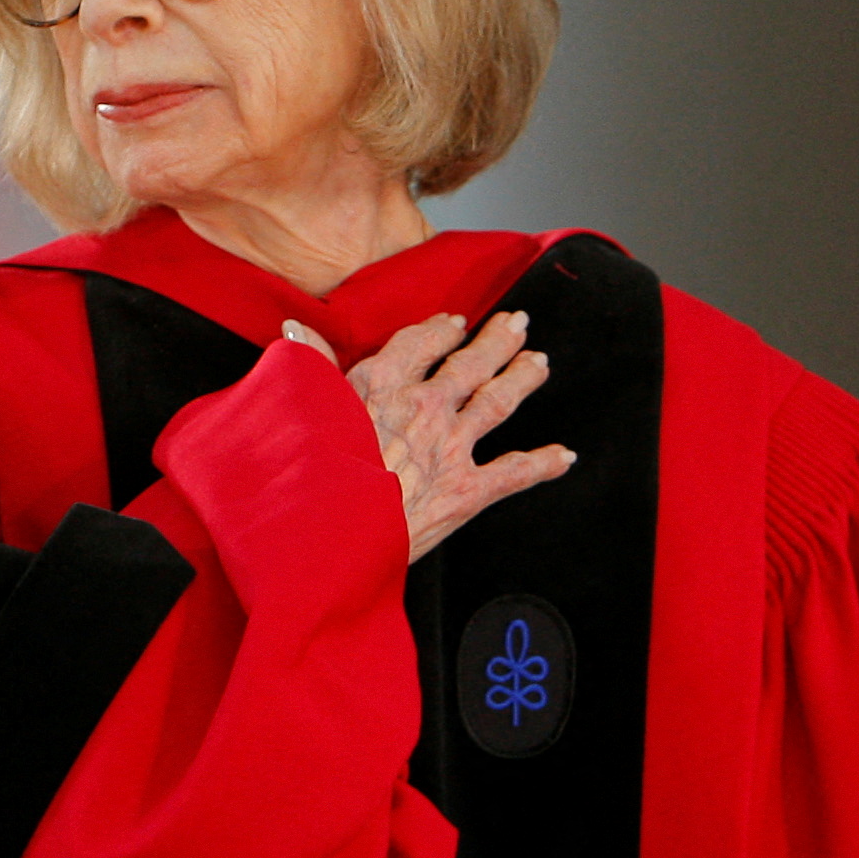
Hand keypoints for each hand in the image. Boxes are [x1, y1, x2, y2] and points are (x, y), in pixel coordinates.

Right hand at [282, 309, 567, 560]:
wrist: (330, 534)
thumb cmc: (308, 477)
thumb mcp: (299, 410)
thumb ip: (308, 366)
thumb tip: (294, 326)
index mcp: (382, 385)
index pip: (418, 344)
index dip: (438, 330)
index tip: (452, 323)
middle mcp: (426, 407)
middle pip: (470, 363)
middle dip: (497, 341)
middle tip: (517, 324)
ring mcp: (451, 447)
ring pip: (498, 402)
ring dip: (522, 379)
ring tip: (539, 363)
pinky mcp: (468, 490)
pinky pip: (514, 472)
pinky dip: (542, 464)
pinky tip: (564, 456)